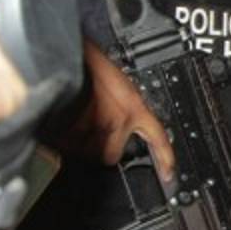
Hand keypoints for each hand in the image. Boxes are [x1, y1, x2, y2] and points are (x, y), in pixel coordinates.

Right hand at [60, 39, 175, 180]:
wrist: (68, 54)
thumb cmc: (88, 65)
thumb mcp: (117, 85)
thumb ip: (121, 108)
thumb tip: (116, 127)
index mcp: (134, 106)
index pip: (158, 137)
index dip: (165, 159)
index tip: (169, 175)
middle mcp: (118, 120)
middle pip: (110, 156)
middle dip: (100, 148)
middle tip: (92, 129)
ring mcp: (94, 127)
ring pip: (85, 151)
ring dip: (78, 141)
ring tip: (74, 116)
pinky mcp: (72, 130)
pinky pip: (66, 145)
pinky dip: (61, 137)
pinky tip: (62, 118)